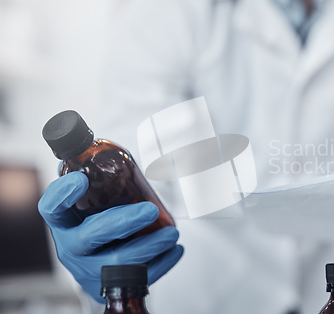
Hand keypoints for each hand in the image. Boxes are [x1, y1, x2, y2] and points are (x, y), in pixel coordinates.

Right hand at [38, 171, 183, 302]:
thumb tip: (94, 153)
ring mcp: (89, 271)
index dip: (62, 194)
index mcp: (63, 223)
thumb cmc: (93, 226)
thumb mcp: (86, 205)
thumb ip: (90, 181)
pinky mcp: (109, 287)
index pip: (52, 208)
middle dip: (125, 221)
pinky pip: (137, 279)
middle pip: (92, 236)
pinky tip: (175, 250)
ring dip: (151, 245)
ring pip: (119, 262)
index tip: (82, 179)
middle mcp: (72, 248)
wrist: (95, 267)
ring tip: (172, 233)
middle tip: (150, 210)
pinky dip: (162, 264)